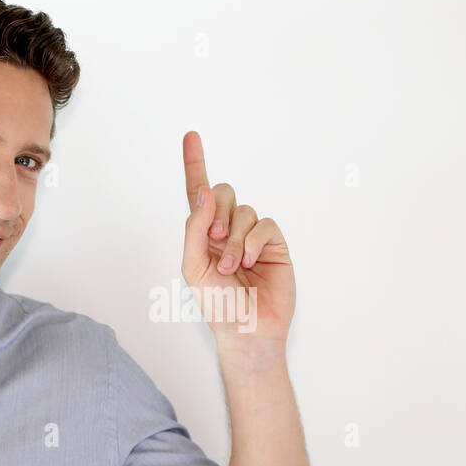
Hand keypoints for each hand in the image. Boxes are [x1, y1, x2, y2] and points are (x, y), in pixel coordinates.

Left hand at [181, 130, 294, 348]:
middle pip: (222, 192)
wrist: (247, 330)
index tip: (191, 135)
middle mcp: (228, 230)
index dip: (194, 164)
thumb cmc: (218, 305)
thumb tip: (203, 193)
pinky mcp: (274, 244)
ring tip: (233, 267)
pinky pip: (264, 224)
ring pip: (243, 210)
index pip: (198, 194)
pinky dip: (254, 241)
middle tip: (215, 238)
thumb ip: (195, 228)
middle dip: (216, 210)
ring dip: (234, 239)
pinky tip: (251, 262)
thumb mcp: (193, 266)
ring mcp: (252, 236)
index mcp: (203, 234)